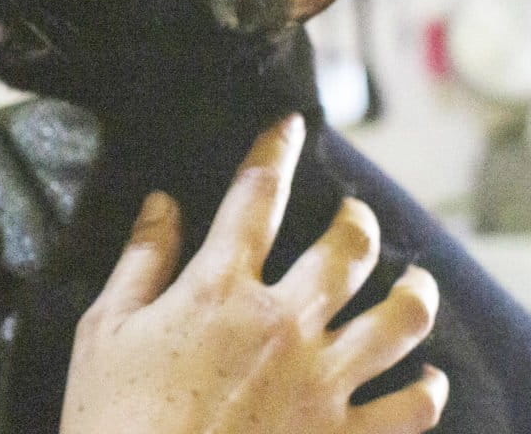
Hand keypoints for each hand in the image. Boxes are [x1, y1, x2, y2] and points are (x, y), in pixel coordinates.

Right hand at [59, 114, 447, 432]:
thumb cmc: (113, 419)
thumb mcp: (104, 330)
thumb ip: (141, 261)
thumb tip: (162, 203)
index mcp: (220, 290)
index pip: (256, 198)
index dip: (275, 153)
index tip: (289, 127)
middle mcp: (284, 323)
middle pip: (347, 249)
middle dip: (357, 220)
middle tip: (356, 215)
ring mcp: (322, 382)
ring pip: (399, 320)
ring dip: (415, 293)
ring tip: (416, 282)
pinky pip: (410, 408)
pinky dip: (426, 389)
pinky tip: (426, 377)